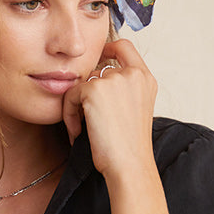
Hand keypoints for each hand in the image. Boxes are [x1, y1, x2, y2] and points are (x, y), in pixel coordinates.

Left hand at [61, 39, 156, 179]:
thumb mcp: (136, 111)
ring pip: (81, 84)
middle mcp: (132, 75)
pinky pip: (70, 95)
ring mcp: (114, 79)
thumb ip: (124, 90)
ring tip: (82, 130)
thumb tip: (95, 80)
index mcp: (145, 79)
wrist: (130, 166)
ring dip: (76, 107)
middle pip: (97, 70)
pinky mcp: (94, 89)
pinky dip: (68, 115)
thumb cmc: (130, 148)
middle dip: (87, 94)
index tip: (98, 58)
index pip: (125, 47)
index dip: (108, 48)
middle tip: (86, 121)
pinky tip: (78, 132)